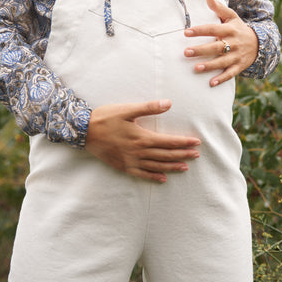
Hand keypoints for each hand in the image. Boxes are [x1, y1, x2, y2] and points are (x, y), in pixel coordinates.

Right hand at [85, 99, 199, 182]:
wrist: (84, 131)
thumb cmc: (106, 117)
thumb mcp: (127, 109)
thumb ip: (149, 107)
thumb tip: (168, 103)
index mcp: (141, 137)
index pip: (168, 141)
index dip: (183, 142)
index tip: (196, 142)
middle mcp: (138, 152)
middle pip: (165, 155)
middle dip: (183, 155)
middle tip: (197, 155)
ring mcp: (130, 161)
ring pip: (156, 166)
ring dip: (172, 166)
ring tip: (185, 166)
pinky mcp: (123, 166)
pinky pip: (142, 174)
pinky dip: (154, 177)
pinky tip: (163, 179)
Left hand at [183, 0, 258, 86]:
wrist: (260, 43)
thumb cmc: (239, 29)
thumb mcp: (232, 17)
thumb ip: (219, 8)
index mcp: (229, 30)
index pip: (213, 29)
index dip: (200, 30)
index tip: (186, 32)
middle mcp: (233, 43)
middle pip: (216, 47)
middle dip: (201, 50)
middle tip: (186, 52)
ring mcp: (236, 56)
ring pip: (222, 61)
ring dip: (209, 65)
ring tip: (196, 68)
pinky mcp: (239, 66)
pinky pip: (230, 74)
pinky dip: (221, 79)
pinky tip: (211, 83)